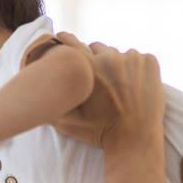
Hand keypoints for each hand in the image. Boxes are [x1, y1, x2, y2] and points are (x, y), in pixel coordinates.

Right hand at [51, 32, 164, 151]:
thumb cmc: (97, 132)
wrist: (134, 140)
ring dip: (119, 66)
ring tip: (120, 87)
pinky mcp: (150, 62)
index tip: (66, 44)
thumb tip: (33, 84)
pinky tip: (135, 87)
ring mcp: (132, 58)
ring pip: (120, 54)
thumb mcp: (64, 119)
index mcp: (87, 67)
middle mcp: (109, 57)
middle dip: (97, 61)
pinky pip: (141, 58)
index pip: (70, 42)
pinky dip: (138, 69)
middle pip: (98, 49)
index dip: (67, 42)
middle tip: (101, 82)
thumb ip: (49, 99)